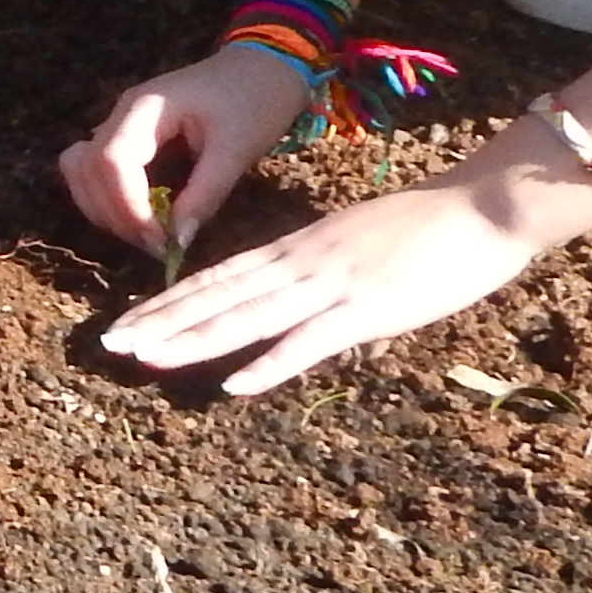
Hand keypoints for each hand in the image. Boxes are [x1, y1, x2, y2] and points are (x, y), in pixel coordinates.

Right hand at [61, 42, 319, 268]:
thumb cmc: (256, 99)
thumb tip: (177, 243)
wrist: (264, 66)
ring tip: (147, 234)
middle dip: (113, 214)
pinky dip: (110, 200)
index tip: (159, 242)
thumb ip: (205, 195)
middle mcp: (122, 114)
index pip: (111, 160)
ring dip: (104, 209)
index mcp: (145, 107)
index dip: (126, 207)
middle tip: (155, 245)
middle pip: (85, 168)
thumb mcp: (237, 149)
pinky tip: (143, 218)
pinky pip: (98, 172)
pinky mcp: (129, 138)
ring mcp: (121, 125)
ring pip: (81, 171)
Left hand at [97, 168, 576, 397]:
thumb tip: (297, 316)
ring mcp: (331, 285)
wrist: (481, 206)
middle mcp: (301, 263)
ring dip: (195, 340)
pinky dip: (271, 364)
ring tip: (146, 359)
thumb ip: (320, 278)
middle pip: (218, 295)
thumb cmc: (427, 229)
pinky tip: (234, 386)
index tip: (126, 320)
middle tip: (110, 344)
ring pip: (248, 316)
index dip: (169, 300)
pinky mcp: (368, 308)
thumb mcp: (356, 247)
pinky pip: (310, 341)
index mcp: (297, 248)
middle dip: (162, 321)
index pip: (218, 276)